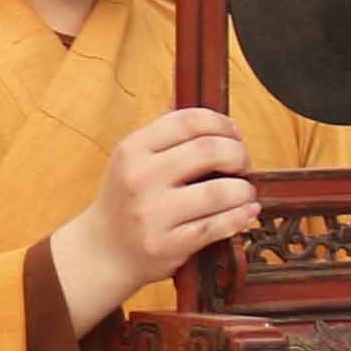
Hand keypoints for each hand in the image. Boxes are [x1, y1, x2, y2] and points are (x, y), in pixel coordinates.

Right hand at [47, 106, 258, 327]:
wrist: (103, 251)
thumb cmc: (125, 200)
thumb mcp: (131, 159)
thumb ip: (162, 133)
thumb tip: (192, 99)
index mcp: (132, 149)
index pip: (189, 121)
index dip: (222, 123)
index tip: (235, 134)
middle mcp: (140, 178)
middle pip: (209, 151)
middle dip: (238, 154)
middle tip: (243, 164)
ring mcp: (153, 214)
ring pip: (219, 192)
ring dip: (243, 189)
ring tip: (245, 192)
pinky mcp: (167, 244)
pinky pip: (216, 226)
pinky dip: (240, 217)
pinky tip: (247, 212)